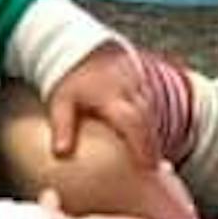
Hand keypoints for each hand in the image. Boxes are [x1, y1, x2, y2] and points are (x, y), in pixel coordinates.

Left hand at [47, 39, 159, 169]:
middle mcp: (130, 89)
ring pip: (153, 114)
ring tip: (154, 162)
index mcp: (111, 95)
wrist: (82, 47)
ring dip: (154, 136)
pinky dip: (151, 124)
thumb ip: (62, 127)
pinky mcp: (142, 82)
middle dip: (153, 146)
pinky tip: (149, 142)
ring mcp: (139, 84)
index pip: (133, 122)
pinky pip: (151, 106)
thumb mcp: (60, 102)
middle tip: (157, 171)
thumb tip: (60, 154)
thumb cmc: (70, 77)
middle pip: (148, 121)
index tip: (148, 167)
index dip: (143, 145)